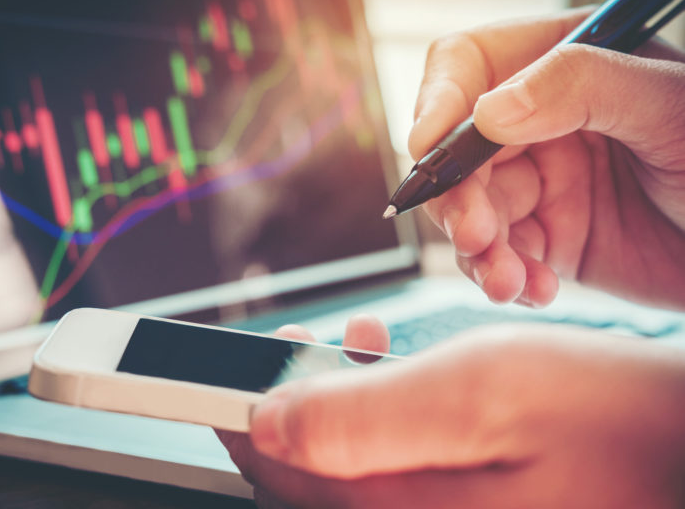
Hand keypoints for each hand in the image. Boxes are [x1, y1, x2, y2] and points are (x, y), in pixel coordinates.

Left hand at [233, 318, 684, 507]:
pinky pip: (400, 478)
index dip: (240, 425)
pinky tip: (403, 377)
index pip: (288, 482)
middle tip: (298, 349)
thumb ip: (362, 417)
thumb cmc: (615, 419)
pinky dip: (386, 424)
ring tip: (358, 345)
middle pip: (318, 486)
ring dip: (342, 408)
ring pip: (358, 477)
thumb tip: (270, 424)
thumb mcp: (481, 394)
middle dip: (295, 410)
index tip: (215, 383)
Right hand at [408, 9, 684, 308]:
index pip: (469, 66)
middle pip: (456, 151)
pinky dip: (505, 278)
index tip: (431, 148)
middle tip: (478, 235)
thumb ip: (582, 88)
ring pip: (469, 212)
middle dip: (458, 198)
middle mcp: (540, 122)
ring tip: (509, 280)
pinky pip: (499, 257)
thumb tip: (489, 110)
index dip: (438, 101)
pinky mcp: (548, 237)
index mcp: (564, 66)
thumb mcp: (672, 109)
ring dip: (477, 251)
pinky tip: (535, 288)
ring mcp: (540, 183)